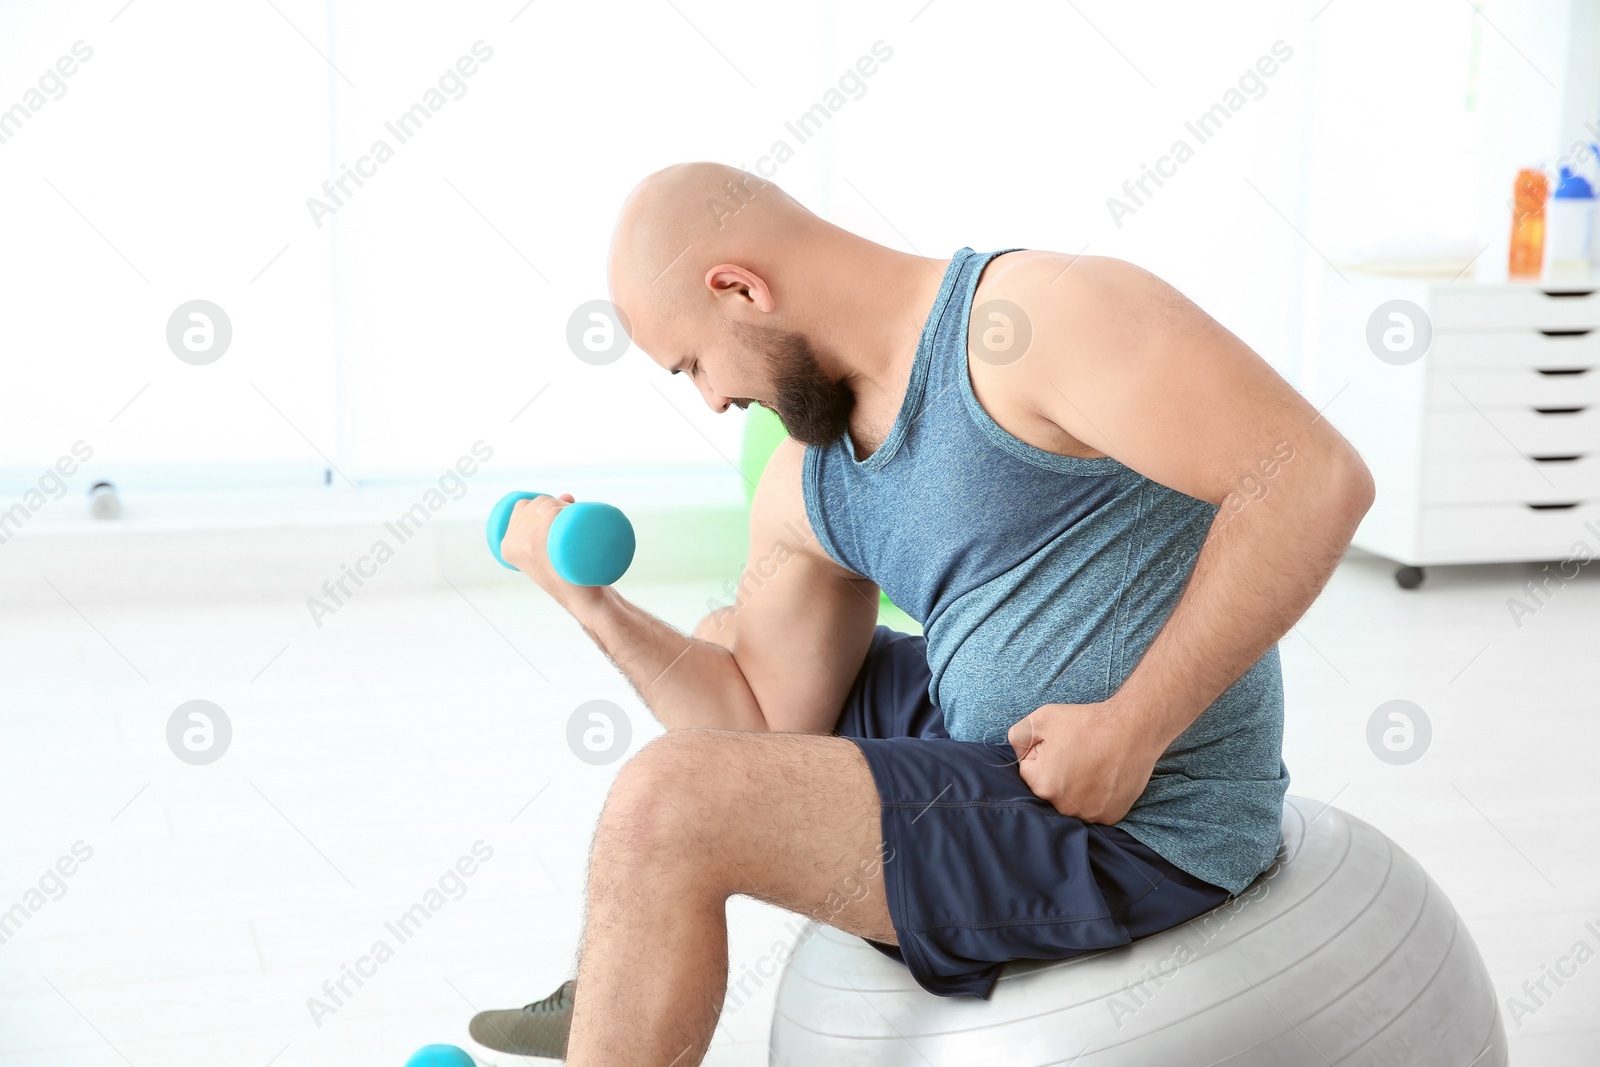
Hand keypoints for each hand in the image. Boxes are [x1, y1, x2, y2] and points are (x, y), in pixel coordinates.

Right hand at [499, 493, 604, 608]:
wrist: (584, 599)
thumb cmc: (570, 574)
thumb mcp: (550, 550)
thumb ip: (549, 524)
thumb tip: (566, 496)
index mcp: (507, 545)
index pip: (523, 506)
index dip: (546, 506)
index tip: (563, 518)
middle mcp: (511, 542)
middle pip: (538, 503)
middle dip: (559, 504)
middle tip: (576, 524)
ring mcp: (525, 542)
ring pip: (548, 504)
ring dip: (567, 506)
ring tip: (578, 525)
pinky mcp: (540, 543)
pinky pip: (553, 512)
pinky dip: (565, 508)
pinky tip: (572, 513)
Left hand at [1007, 700, 1160, 823]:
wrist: (1134, 729)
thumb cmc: (1087, 723)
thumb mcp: (1042, 718)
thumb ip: (1018, 736)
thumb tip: (1016, 753)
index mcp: (1042, 785)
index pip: (1029, 771)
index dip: (1042, 753)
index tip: (1060, 743)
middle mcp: (1063, 807)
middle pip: (1049, 789)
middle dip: (1057, 773)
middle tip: (1077, 753)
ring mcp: (1089, 814)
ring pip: (1071, 801)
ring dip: (1076, 787)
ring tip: (1092, 764)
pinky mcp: (1110, 816)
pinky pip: (1094, 808)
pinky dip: (1096, 796)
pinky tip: (1104, 776)